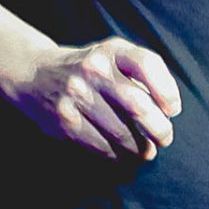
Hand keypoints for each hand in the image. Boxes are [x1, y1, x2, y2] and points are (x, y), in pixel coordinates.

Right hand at [14, 37, 181, 159]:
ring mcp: (76, 95)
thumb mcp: (116, 55)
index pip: (147, 65)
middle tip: (164, 139)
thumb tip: (169, 110)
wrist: (36, 74)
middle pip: (136, 105)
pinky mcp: (64, 121)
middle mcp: (93, 70)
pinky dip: (117, 157)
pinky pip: (100, 146)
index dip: (167, 90)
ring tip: (144, 153)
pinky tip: (123, 157)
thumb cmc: (92, 68)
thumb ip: (146, 72)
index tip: (172, 110)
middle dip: (158, 129)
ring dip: (138, 149)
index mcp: (112, 51)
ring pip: (120, 133)